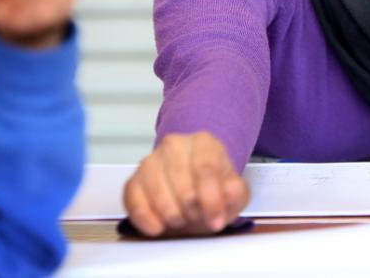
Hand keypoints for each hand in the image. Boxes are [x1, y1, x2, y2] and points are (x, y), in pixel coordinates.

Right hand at [123, 132, 249, 236]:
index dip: (211, 200)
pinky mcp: (133, 179)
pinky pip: (133, 199)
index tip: (215, 221)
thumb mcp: (234, 193)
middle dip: (192, 210)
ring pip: (157, 191)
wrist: (191, 191)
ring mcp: (151, 160)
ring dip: (172, 215)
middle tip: (198, 218)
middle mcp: (175, 145)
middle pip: (182, 184)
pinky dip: (145, 217)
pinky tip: (158, 227)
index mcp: (204, 142)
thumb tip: (228, 192)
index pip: (205, 168)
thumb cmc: (211, 189)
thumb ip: (236, 192)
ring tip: (183, 220)